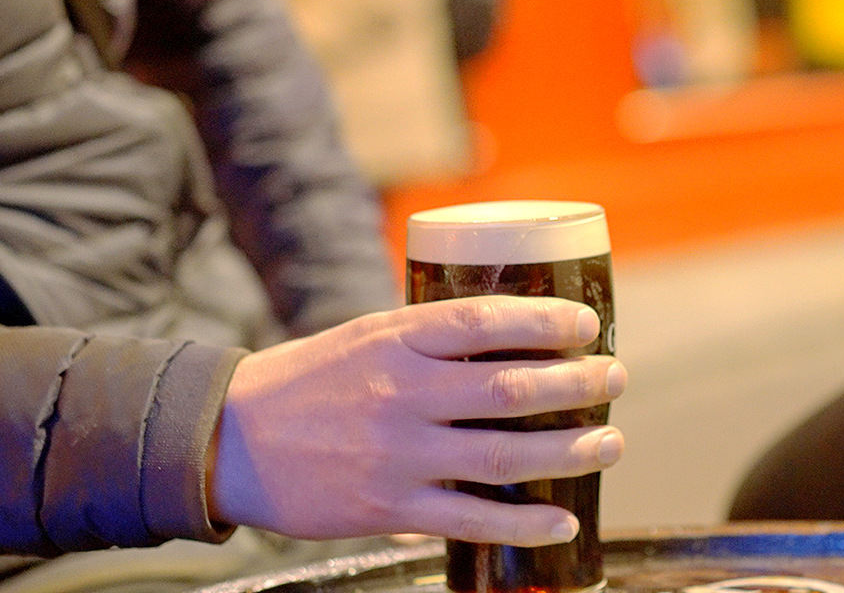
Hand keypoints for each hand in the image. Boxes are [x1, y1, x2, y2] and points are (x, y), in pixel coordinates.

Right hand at [208, 297, 626, 544]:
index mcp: (397, 339)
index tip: (586, 326)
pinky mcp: (389, 508)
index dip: (547, 323)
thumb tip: (509, 338)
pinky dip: (525, 522)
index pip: (488, 321)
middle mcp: (403, 393)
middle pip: (511, 389)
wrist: (230, 440)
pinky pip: (470, 518)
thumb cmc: (308, 381)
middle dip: (577, 385)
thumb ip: (429, 338)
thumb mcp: (366, 336)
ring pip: (504, 454)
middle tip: (614, 379)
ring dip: (570, 450)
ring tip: (610, 443)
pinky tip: (563, 521)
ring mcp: (398, 454)